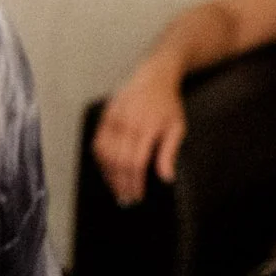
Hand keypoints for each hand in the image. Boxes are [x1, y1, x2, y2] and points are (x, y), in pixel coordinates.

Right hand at [92, 68, 185, 206]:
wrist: (154, 76)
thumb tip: (166, 178)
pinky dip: (101, 161)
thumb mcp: (176, 127)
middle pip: (118, 161)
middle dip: (121, 184)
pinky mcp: (106, 116)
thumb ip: (169, 153)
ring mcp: (114, 118)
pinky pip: (98, 143)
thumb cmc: (168, 104)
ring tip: (116, 189)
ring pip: (105, 154)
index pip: (135, 162)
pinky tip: (108, 172)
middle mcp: (128, 123)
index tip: (137, 195)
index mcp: (147, 127)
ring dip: (109, 175)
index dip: (134, 182)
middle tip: (125, 199)